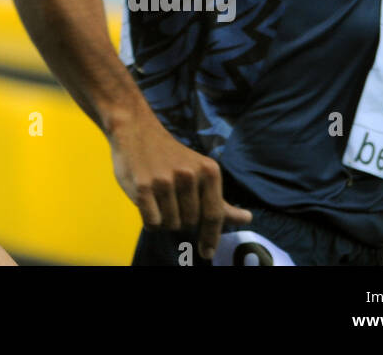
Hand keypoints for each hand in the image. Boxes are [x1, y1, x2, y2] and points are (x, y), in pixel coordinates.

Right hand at [110, 110, 251, 260]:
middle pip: (190, 223)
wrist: (136, 129)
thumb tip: (247, 219)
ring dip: (164, 219)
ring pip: (170, 225)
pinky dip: (149, 219)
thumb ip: (219, 200)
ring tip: (158, 198)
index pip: (214, 215)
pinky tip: (146, 202)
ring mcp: (164, 181)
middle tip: (171, 200)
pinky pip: (152, 222)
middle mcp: (188, 175)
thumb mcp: (199, 172)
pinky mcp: (142, 186)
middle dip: (181, 219)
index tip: (207, 252)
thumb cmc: (170, 155)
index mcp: (208, 171)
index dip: (211, 237)